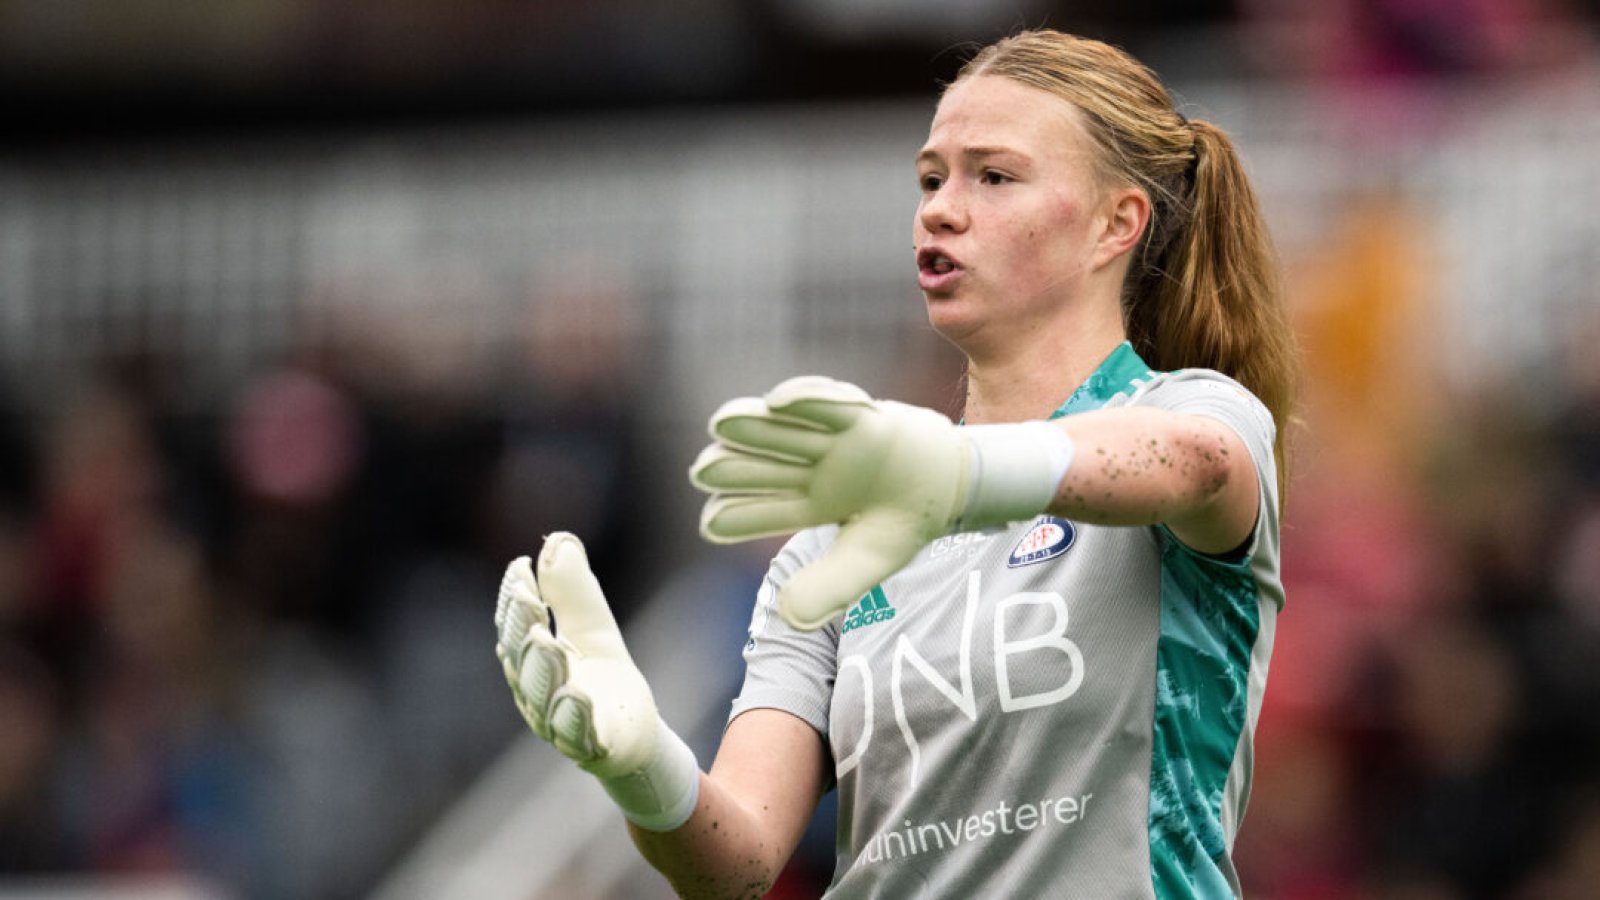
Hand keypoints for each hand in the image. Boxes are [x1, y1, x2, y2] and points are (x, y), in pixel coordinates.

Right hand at [495, 532, 697, 829]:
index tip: (520, 567)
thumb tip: (558, 539)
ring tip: (548, 641)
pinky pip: (576, 736)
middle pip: (523, 659)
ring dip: (544, 668)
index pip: (516, 626)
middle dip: (523, 628)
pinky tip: (575, 695)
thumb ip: (574, 591)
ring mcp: (559, 724)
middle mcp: (536, 693)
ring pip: (543, 697)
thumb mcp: (593, 629)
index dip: (515, 598)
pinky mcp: (590, 748)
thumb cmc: (603, 680)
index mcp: (532, 660)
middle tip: (529, 598)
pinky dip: (572, 716)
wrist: (634, 737)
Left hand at [689, 376, 969, 629]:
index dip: (737, 517)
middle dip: (734, 467)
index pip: (764, 513)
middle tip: (703, 469)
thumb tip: (786, 617)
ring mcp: (830, 441)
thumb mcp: (868, 560)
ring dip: (752, 426)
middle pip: (763, 467)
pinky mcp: (858, 414)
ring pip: (783, 432)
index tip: (710, 524)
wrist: (952, 484)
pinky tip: (777, 401)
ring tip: (720, 424)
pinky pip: (829, 403)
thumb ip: (831, 588)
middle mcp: (809, 471)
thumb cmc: (902, 523)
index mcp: (807, 507)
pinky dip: (807, 398)